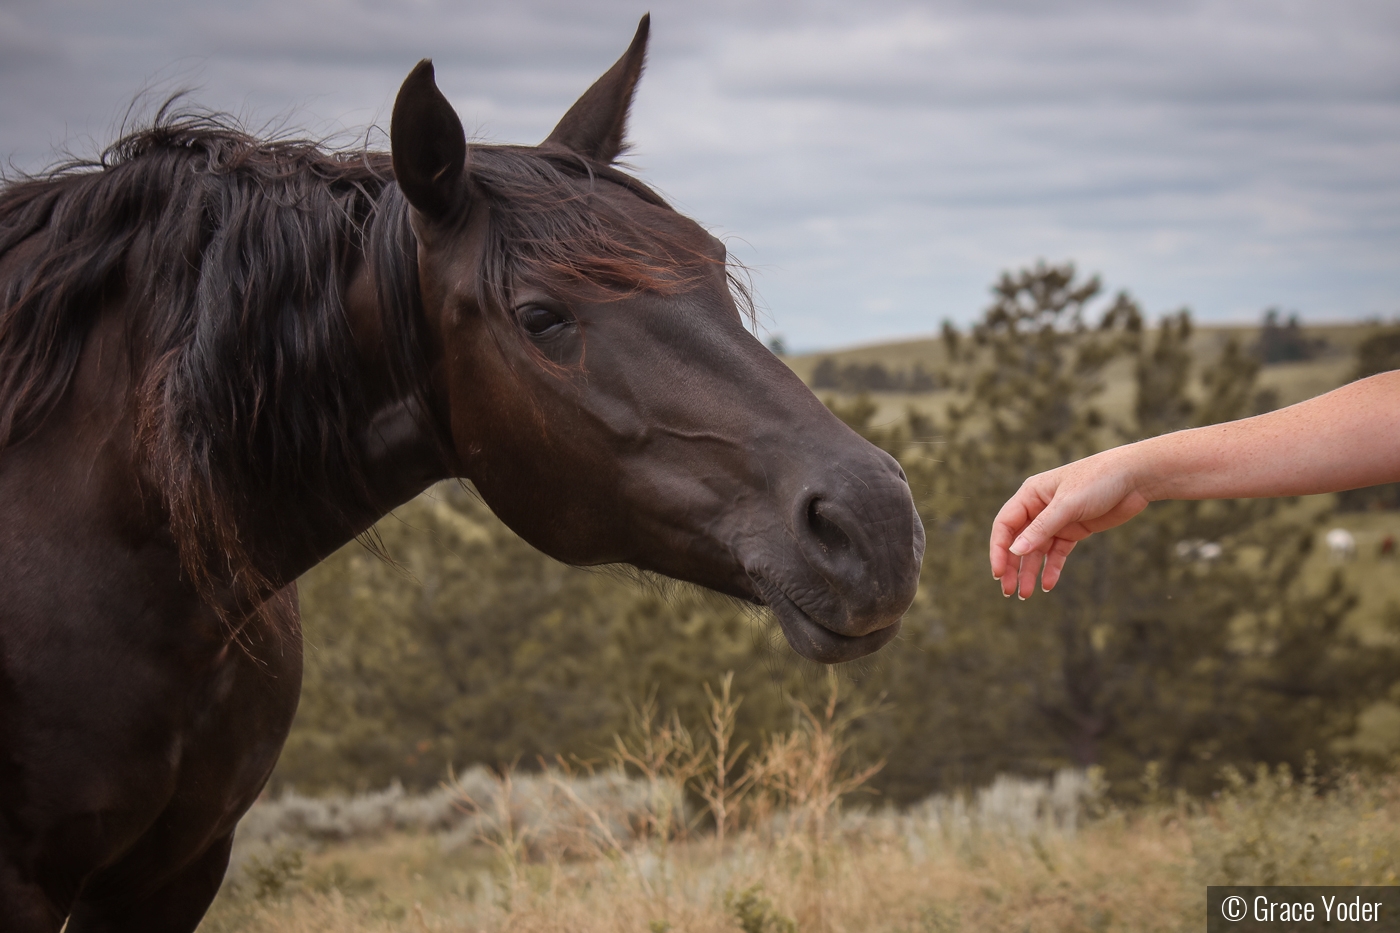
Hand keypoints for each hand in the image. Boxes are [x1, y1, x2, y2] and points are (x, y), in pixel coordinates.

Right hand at [989, 448, 1152, 598]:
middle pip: (1018, 541)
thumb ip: (1041, 529)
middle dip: (1012, 566)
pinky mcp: (1074, 530)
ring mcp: (1057, 520)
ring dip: (1030, 571)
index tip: (999, 573)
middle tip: (1009, 591)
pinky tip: (1048, 584)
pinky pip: (1058, 553)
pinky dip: (1052, 568)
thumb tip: (1014, 551)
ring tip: (1026, 594)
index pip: (1005, 525)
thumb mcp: (1067, 505)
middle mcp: (1039, 508)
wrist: (1135, 477)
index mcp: (1030, 495)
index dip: (999, 550)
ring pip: (1037, 551)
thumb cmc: (1098, 480)